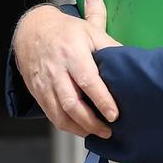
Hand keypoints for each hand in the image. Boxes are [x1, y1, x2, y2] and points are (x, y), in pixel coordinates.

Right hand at [12, 0, 120, 138]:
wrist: (32, 29)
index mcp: (72, 52)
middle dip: (91, 122)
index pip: (87, 80)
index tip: (114, 115)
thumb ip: (110, 46)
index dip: (102, 100)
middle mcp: (56, 69)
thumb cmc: (65, 31)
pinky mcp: (38, 92)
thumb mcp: (90, 30)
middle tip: (108, 130)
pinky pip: (51, 115)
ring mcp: (45, 83)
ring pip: (60, 113)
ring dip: (79, 128)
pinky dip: (66, 125)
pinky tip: (80, 128)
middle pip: (72, 103)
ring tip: (97, 133)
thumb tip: (131, 61)